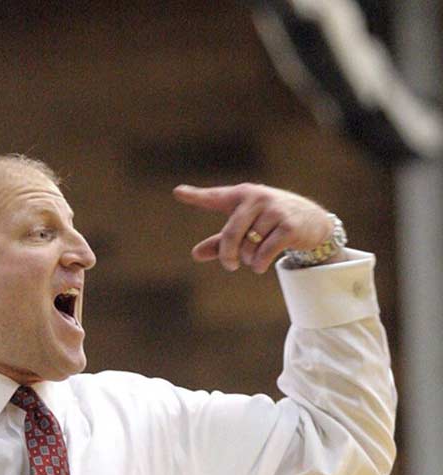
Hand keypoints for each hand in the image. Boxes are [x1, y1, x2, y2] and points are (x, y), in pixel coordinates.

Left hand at [173, 183, 334, 273]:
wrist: (314, 222)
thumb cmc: (270, 223)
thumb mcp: (244, 229)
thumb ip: (219, 242)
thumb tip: (195, 254)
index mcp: (241, 195)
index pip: (214, 197)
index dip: (196, 196)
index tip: (177, 192)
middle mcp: (257, 198)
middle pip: (231, 235)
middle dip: (228, 255)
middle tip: (231, 265)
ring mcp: (275, 210)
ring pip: (249, 246)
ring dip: (249, 259)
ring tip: (255, 258)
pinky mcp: (289, 226)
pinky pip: (265, 252)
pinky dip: (260, 264)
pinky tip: (260, 266)